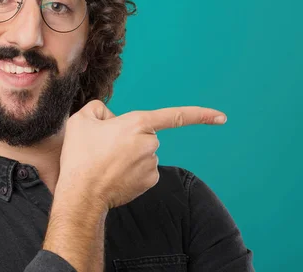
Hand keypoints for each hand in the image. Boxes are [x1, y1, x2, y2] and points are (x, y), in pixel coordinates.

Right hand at [55, 100, 226, 209]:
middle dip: (130, 137)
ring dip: (129, 154)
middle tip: (103, 146)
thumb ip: (98, 108)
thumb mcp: (81, 119)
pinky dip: (132, 169)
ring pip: (144, 152)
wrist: (81, 194)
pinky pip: (143, 169)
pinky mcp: (149, 181)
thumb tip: (110, 118)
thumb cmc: (80, 156)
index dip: (201, 114)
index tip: (222, 117)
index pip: (176, 116)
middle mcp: (151, 143)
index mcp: (139, 123)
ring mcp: (152, 164)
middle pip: (146, 134)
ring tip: (105, 162)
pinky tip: (115, 174)